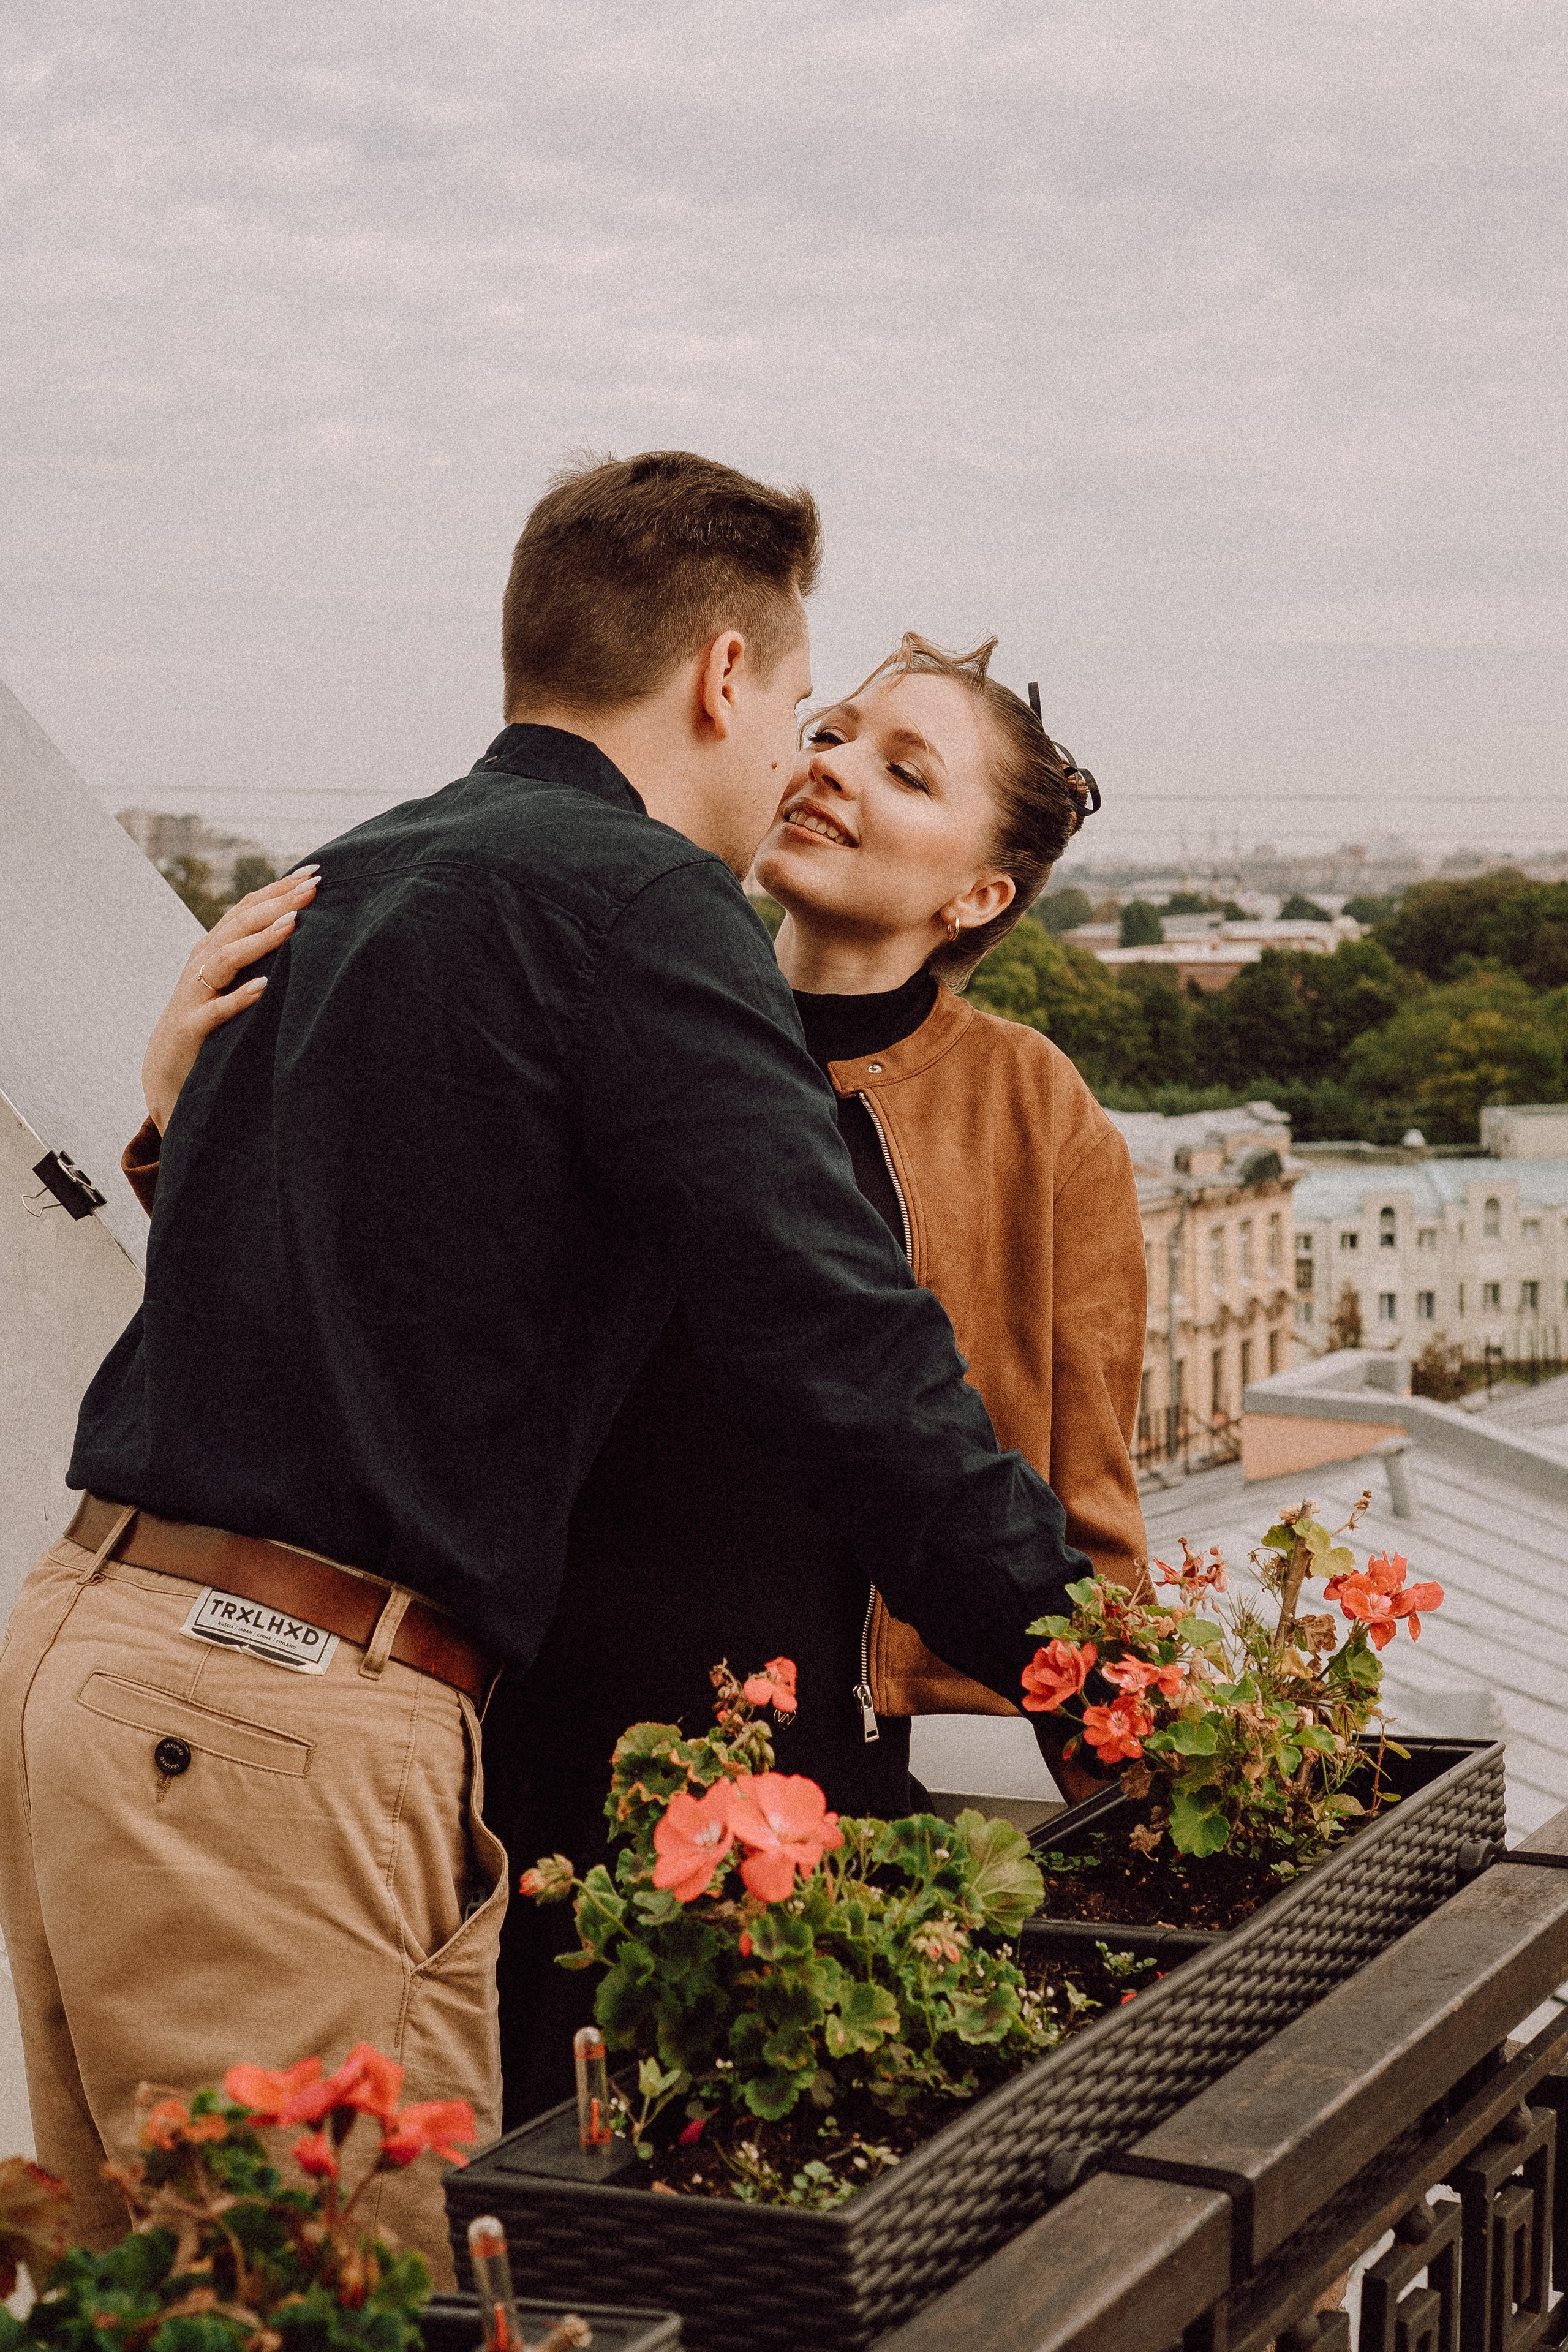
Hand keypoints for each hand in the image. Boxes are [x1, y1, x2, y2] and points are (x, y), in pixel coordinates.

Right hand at [142, 867, 318, 1130]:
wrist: (166, 1069)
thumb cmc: (209, 1019)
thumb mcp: (231, 980)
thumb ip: (255, 953)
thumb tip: (300, 926)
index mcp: (214, 947)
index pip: (248, 908)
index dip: (279, 888)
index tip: (315, 872)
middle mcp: (203, 962)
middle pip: (240, 925)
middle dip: (277, 903)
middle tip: (314, 888)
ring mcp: (196, 993)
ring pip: (226, 958)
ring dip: (260, 940)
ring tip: (292, 924)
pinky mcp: (193, 1027)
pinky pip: (216, 1010)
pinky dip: (238, 997)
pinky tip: (263, 987)